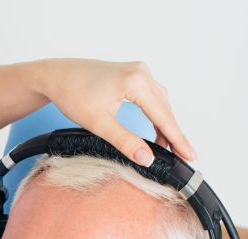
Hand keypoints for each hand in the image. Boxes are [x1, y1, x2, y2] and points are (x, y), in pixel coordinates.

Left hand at [33, 59, 195, 165]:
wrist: (57, 76)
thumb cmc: (72, 95)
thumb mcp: (98, 123)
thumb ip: (124, 141)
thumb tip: (147, 159)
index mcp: (136, 81)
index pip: (163, 116)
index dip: (178, 139)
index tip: (191, 156)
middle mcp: (142, 72)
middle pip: (165, 108)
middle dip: (174, 134)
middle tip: (184, 157)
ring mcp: (138, 71)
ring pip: (160, 102)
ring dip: (164, 124)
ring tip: (168, 147)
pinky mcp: (132, 73)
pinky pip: (152, 95)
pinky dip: (156, 112)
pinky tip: (156, 127)